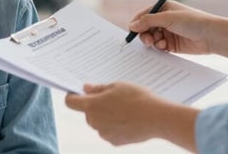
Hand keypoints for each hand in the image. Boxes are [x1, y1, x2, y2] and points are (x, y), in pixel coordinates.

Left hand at [65, 83, 198, 149]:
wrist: (156, 117)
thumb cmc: (137, 98)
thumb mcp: (117, 86)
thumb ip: (98, 89)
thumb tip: (86, 89)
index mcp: (92, 106)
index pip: (70, 102)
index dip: (73, 96)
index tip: (80, 92)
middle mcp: (94, 121)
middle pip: (87, 112)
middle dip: (95, 105)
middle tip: (112, 97)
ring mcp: (104, 133)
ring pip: (99, 122)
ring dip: (106, 115)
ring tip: (124, 108)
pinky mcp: (114, 141)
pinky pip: (109, 131)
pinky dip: (115, 125)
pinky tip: (128, 119)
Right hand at [129, 0, 227, 57]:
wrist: (211, 36)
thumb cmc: (192, 21)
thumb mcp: (168, 18)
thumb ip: (148, 21)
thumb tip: (132, 25)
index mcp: (163, 9)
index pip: (144, 15)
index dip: (137, 22)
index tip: (131, 31)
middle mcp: (164, 20)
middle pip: (145, 28)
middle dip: (144, 34)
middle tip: (147, 40)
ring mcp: (168, 32)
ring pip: (151, 38)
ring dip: (152, 41)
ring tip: (158, 43)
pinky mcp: (171, 45)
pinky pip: (158, 46)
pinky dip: (159, 47)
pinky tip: (165, 47)